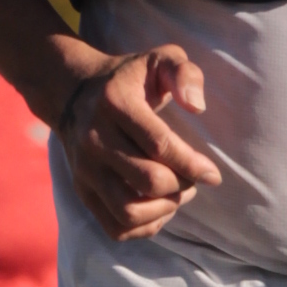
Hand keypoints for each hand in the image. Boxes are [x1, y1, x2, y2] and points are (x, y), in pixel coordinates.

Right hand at [60, 46, 223, 240]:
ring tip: (176, 194)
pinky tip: (158, 208)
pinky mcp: (82, 191)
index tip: (213, 174)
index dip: (193, 164)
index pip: (159, 145)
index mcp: (114, 103)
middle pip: (148, 180)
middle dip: (182, 185)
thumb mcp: (159, 59)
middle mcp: (93, 140)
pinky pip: (116, 228)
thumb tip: (197, 106)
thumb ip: (185, 74)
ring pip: (129, 211)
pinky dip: (145, 227)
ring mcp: (84, 170)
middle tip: (192, 178)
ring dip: (164, 209)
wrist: (73, 94)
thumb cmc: (129, 78)